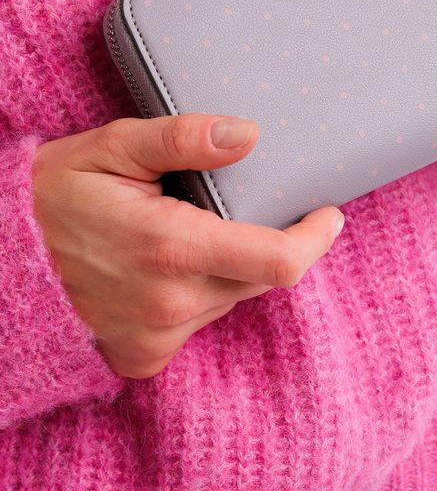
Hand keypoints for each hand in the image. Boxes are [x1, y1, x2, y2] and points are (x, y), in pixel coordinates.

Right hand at [31, 113, 344, 378]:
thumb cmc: (55, 194)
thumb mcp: (114, 146)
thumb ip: (184, 137)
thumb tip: (248, 134)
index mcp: (172, 248)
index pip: (280, 262)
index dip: (315, 238)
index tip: (328, 214)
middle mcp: (171, 303)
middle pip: (262, 277)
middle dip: (270, 241)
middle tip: (248, 204)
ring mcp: (156, 336)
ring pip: (232, 297)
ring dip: (231, 265)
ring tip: (192, 228)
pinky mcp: (143, 356)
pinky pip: (200, 321)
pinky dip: (201, 292)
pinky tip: (170, 266)